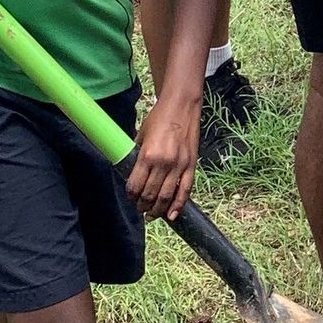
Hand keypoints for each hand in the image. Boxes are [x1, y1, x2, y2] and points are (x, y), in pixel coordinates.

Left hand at [126, 96, 199, 219]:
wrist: (181, 106)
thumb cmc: (159, 118)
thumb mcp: (141, 135)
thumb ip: (137, 155)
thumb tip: (131, 170)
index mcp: (148, 155)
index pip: (135, 185)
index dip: (131, 195)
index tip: (131, 197)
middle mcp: (163, 163)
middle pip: (150, 195)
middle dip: (142, 206)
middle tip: (139, 209)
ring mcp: (179, 166)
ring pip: (166, 197)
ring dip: (157, 210)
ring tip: (151, 215)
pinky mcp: (191, 165)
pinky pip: (185, 191)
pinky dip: (178, 205)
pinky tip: (172, 215)